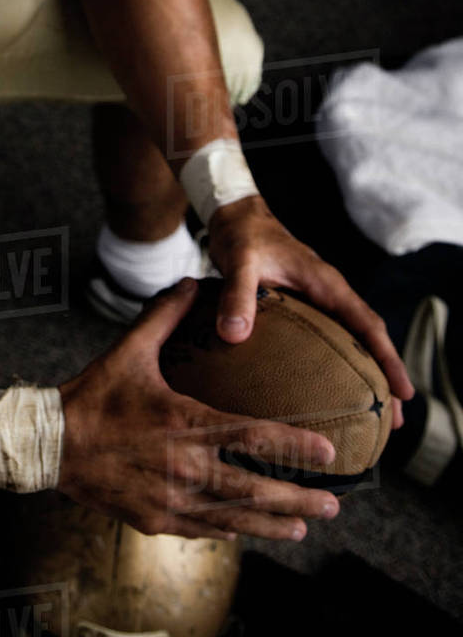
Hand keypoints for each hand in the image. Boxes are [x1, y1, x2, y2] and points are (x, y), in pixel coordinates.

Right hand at [58, 279, 342, 540]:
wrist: (50, 444)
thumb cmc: (92, 396)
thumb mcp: (129, 350)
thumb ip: (164, 316)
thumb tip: (192, 282)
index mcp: (185, 424)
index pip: (253, 437)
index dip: (295, 446)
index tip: (328, 452)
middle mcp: (185, 468)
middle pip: (255, 490)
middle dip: (299, 500)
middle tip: (333, 503)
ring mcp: (171, 500)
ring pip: (234, 519)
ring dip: (273, 524)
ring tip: (302, 527)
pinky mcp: (155, 520)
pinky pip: (202, 529)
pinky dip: (230, 530)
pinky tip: (246, 531)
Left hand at [206, 194, 413, 427]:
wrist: (235, 216)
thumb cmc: (242, 235)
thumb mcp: (240, 261)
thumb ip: (237, 295)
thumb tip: (234, 336)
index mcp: (326, 284)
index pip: (367, 325)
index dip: (387, 359)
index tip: (403, 392)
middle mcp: (329, 294)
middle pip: (368, 339)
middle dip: (384, 376)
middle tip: (394, 421)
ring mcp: (317, 300)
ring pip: (351, 340)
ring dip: (365, 373)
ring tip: (370, 414)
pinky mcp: (302, 306)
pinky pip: (329, 338)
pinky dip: (338, 362)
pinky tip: (328, 388)